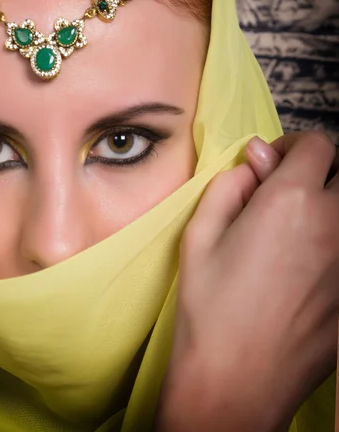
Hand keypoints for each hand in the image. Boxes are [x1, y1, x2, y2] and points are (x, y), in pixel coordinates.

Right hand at [157, 132, 338, 431]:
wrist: (237, 380)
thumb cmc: (210, 307)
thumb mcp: (200, 235)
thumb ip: (230, 185)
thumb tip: (253, 160)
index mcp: (289, 201)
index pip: (317, 144)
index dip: (290, 147)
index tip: (271, 165)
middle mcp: (332, 224)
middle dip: (317, 171)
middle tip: (285, 192)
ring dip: (327, 206)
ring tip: (295, 228)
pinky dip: (331, 242)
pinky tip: (303, 266)